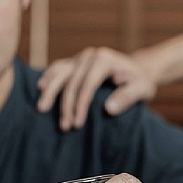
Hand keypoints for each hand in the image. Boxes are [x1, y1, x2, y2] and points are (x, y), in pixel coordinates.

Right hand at [36, 47, 156, 130]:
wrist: (138, 69)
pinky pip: (57, 69)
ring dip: (50, 92)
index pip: (87, 84)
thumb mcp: (142, 89)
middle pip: (71, 81)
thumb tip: (108, 109)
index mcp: (104, 59)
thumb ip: (128, 97)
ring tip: (42, 109)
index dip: (80, 104)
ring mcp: (80, 57)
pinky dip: (48, 78)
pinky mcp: (74, 62)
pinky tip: (40, 89)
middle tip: (64, 126)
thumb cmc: (140, 81)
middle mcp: (89, 55)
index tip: (77, 124)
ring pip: (59, 74)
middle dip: (66, 105)